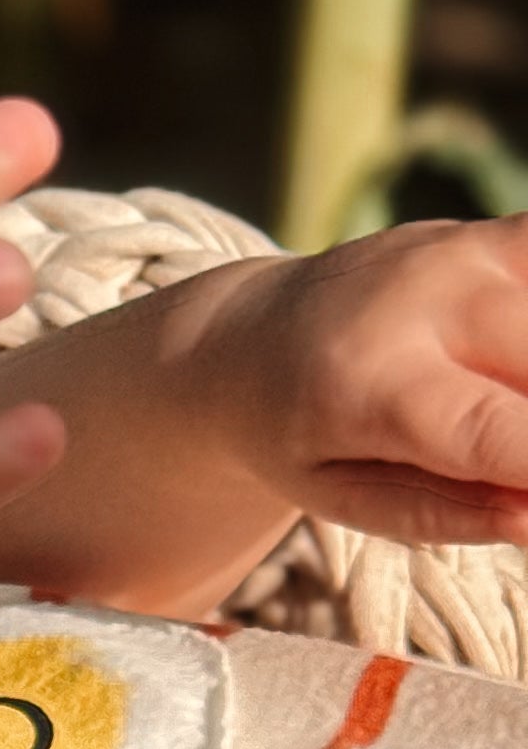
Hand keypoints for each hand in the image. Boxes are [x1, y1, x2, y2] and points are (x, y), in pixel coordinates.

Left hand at [189, 216, 527, 552]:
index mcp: (365, 381)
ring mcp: (463, 253)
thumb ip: (440, 513)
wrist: (245, 335)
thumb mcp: (339, 497)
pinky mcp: (491, 235)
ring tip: (489, 406)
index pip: (493, 433)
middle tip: (492, 462)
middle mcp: (421, 300)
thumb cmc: (295, 436)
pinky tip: (506, 366)